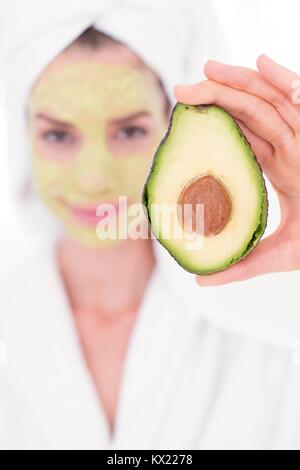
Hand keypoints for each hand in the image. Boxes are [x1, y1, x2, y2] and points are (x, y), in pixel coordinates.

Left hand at [174, 55, 299, 285]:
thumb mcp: (276, 255)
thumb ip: (240, 266)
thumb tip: (199, 279)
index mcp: (281, 169)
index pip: (243, 138)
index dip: (216, 123)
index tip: (186, 114)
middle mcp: (292, 150)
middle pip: (252, 113)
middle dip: (219, 96)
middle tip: (182, 88)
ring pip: (272, 103)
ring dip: (242, 82)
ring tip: (208, 69)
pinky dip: (287, 81)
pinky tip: (262, 62)